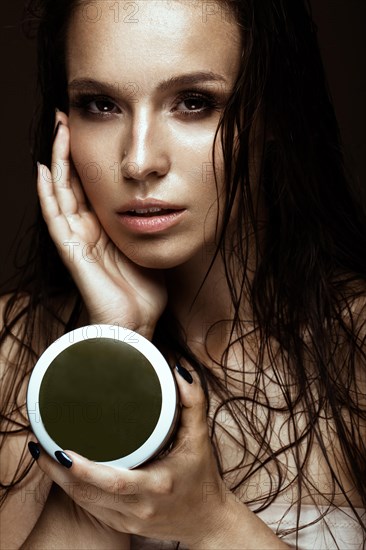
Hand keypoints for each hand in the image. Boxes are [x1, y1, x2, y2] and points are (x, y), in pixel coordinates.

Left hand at [33, 366, 234, 547]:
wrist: (208, 522)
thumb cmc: (203, 478)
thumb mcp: (201, 438)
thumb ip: (193, 402)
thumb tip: (178, 370)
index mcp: (156, 485)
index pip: (113, 481)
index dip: (84, 469)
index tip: (62, 449)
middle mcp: (138, 507)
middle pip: (87, 493)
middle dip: (57, 471)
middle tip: (41, 442)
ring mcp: (128, 520)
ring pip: (83, 503)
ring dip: (58, 480)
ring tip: (42, 452)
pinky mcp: (122, 525)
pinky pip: (89, 508)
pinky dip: (71, 490)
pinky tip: (59, 472)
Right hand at [37, 112, 166, 338]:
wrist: (135, 325)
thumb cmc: (142, 292)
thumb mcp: (150, 248)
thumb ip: (149, 226)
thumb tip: (164, 205)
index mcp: (104, 228)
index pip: (90, 185)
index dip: (86, 158)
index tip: (89, 128)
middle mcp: (86, 230)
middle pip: (72, 182)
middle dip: (68, 150)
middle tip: (66, 117)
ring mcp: (76, 240)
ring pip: (61, 192)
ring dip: (57, 161)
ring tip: (57, 129)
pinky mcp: (72, 252)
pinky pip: (56, 218)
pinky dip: (47, 194)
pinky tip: (43, 170)